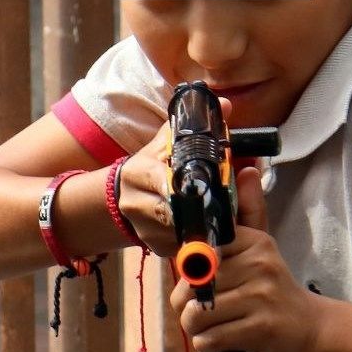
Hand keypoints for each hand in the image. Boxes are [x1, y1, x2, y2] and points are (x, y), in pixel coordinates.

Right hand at [117, 96, 234, 255]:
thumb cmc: (153, 165)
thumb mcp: (168, 142)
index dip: (180, 185)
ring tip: (218, 217)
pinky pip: (180, 246)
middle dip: (197, 209)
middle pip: (170, 211)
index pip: (159, 180)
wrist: (124, 195)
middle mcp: (134, 203)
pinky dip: (196, 239)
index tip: (199, 186)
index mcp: (138, 173)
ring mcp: (142, 228)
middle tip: (221, 205)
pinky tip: (207, 230)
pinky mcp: (152, 247)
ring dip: (200, 225)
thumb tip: (227, 105)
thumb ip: (197, 126)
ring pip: (177, 231)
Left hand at [170, 168, 314, 351]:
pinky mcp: (261, 328)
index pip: (195, 256)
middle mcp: (258, 264)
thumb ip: (249, 212)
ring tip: (214, 327)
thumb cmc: (275, 289)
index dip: (190, 275)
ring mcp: (261, 297)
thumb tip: (247, 168)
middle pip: (190, 288)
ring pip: (196, 316)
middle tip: (207, 313)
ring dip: (197, 329)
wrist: (312, 328)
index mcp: (253, 242)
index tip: (206, 283)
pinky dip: (209, 345)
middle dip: (188, 308)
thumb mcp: (262, 247)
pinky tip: (225, 340)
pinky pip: (210, 339)